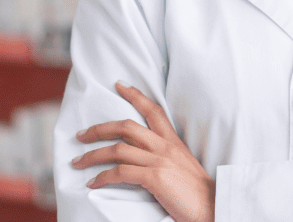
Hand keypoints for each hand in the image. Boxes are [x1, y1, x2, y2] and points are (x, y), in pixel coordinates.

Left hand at [72, 80, 214, 221]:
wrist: (214, 207)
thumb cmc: (197, 192)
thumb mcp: (183, 165)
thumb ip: (166, 156)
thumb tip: (144, 158)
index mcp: (173, 142)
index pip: (153, 110)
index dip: (135, 95)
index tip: (119, 85)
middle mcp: (165, 147)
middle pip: (126, 127)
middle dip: (99, 129)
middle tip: (81, 134)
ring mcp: (159, 161)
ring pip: (118, 149)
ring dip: (93, 155)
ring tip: (78, 162)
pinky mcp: (155, 178)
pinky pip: (120, 173)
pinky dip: (103, 177)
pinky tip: (93, 183)